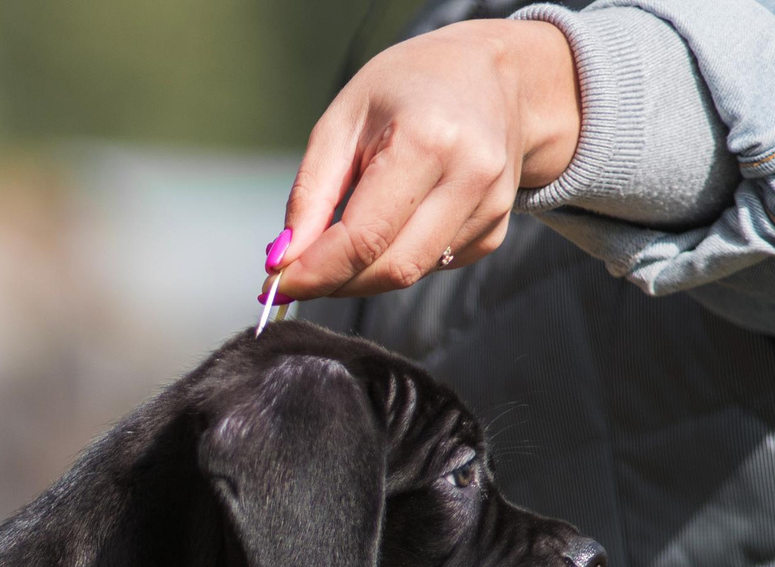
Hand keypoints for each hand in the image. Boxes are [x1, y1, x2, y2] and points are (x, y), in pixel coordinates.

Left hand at [268, 20, 580, 300]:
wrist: (494, 74)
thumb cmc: (408, 88)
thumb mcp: (342, 121)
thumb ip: (309, 195)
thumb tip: (283, 259)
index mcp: (428, 141)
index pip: (364, 238)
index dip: (314, 273)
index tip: (277, 284)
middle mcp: (470, 176)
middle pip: (391, 269)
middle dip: (335, 282)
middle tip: (298, 272)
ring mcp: (493, 205)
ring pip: (411, 274)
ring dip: (364, 274)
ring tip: (343, 237)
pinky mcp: (498, 226)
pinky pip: (434, 265)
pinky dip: (398, 258)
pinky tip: (394, 221)